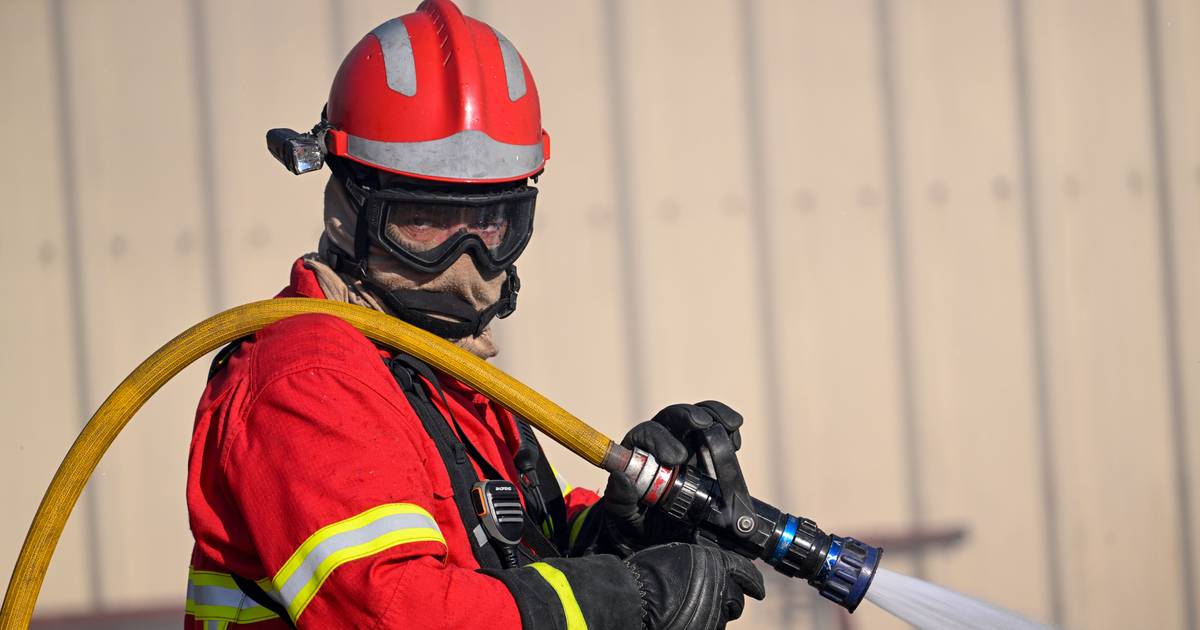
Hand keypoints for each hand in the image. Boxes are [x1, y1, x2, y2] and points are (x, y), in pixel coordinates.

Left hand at [602, 401, 745, 551]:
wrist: (662, 534)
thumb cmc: (638, 518)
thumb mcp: (622, 514)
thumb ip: (619, 498)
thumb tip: (621, 478)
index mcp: (639, 450)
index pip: (647, 433)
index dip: (661, 440)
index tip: (676, 459)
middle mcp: (663, 440)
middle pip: (673, 417)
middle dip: (688, 415)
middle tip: (702, 424)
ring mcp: (688, 443)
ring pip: (698, 416)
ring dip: (714, 414)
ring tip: (729, 425)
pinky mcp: (709, 451)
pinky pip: (718, 430)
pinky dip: (728, 429)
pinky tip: (735, 441)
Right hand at [625, 542, 765, 629]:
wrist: (636, 599)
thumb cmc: (649, 574)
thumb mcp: (678, 554)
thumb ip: (701, 561)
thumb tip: (710, 566)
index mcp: (717, 564)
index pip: (746, 572)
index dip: (753, 581)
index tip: (758, 589)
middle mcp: (722, 589)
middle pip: (737, 600)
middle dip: (729, 601)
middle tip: (712, 600)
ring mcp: (715, 614)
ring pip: (723, 617)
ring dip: (714, 614)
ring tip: (691, 611)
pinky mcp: (708, 629)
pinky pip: (712, 627)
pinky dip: (704, 624)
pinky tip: (688, 620)